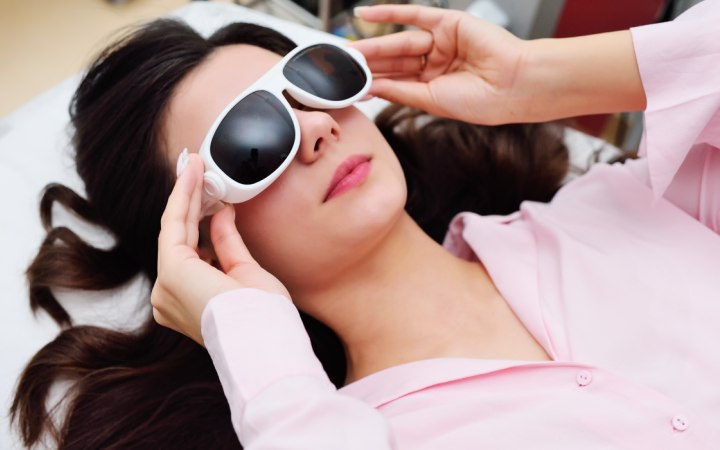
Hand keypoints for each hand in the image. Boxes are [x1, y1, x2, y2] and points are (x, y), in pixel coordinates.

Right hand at [151, 154, 288, 344]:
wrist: (264, 337)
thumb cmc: (262, 316)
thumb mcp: (246, 272)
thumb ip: (228, 244)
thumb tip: (222, 214)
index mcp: (188, 300)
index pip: (192, 250)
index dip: (198, 218)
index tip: (208, 194)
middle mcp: (169, 295)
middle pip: (180, 235)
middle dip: (188, 199)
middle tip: (194, 168)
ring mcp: (167, 285)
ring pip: (176, 226)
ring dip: (185, 192)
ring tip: (194, 163)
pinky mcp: (171, 271)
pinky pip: (175, 224)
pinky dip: (183, 196)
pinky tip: (192, 174)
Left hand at [351, 4, 528, 124]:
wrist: (513, 85)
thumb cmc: (481, 100)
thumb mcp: (430, 100)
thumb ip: (399, 90)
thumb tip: (371, 87)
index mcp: (434, 86)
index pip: (396, 82)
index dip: (372, 83)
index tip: (349, 86)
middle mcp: (436, 64)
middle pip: (394, 62)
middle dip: (368, 65)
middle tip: (343, 66)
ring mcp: (441, 43)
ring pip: (400, 43)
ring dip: (374, 46)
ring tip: (350, 51)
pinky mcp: (448, 23)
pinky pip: (413, 14)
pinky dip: (389, 12)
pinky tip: (365, 15)